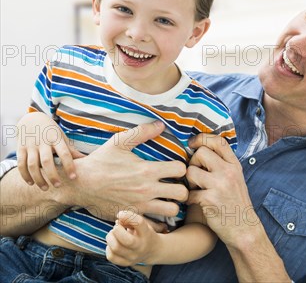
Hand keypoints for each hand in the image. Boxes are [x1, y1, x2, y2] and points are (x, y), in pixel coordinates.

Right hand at [17, 112, 84, 189]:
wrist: (31, 119)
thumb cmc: (51, 131)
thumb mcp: (62, 137)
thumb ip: (71, 150)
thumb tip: (86, 160)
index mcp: (56, 139)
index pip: (64, 153)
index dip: (69, 165)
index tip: (73, 177)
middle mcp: (42, 142)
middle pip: (46, 161)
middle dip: (52, 175)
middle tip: (58, 186)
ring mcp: (30, 146)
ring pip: (32, 165)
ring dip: (38, 178)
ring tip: (45, 188)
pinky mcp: (20, 149)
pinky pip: (21, 164)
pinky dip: (25, 175)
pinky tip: (31, 183)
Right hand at [60, 121, 188, 221]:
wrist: (79, 185)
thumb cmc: (100, 162)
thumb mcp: (119, 142)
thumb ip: (142, 132)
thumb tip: (161, 124)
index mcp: (147, 170)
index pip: (181, 170)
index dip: (181, 168)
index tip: (175, 169)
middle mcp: (147, 189)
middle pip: (182, 193)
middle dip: (183, 188)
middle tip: (176, 185)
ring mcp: (140, 205)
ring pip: (172, 210)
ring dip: (173, 204)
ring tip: (168, 198)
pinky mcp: (132, 216)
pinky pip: (155, 224)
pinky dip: (159, 219)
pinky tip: (156, 210)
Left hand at [106, 210, 158, 265]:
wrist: (152, 250)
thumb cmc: (144, 233)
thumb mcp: (143, 224)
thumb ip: (131, 220)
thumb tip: (118, 219)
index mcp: (147, 234)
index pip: (139, 223)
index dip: (127, 216)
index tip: (120, 214)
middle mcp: (141, 247)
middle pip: (126, 240)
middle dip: (117, 230)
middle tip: (116, 226)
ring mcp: (133, 257)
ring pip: (116, 248)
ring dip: (110, 237)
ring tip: (113, 234)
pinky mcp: (126, 263)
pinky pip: (111, 256)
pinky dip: (108, 248)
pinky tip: (112, 243)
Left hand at [186, 134, 257, 245]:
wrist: (244, 229)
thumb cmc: (236, 203)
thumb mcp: (236, 179)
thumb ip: (223, 164)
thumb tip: (200, 150)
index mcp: (235, 165)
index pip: (218, 141)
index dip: (202, 138)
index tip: (193, 144)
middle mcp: (229, 172)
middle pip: (201, 153)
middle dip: (193, 162)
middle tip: (196, 175)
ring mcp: (220, 185)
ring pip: (191, 171)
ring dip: (189, 181)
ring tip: (196, 188)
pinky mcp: (210, 200)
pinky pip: (189, 192)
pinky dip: (189, 198)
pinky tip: (196, 203)